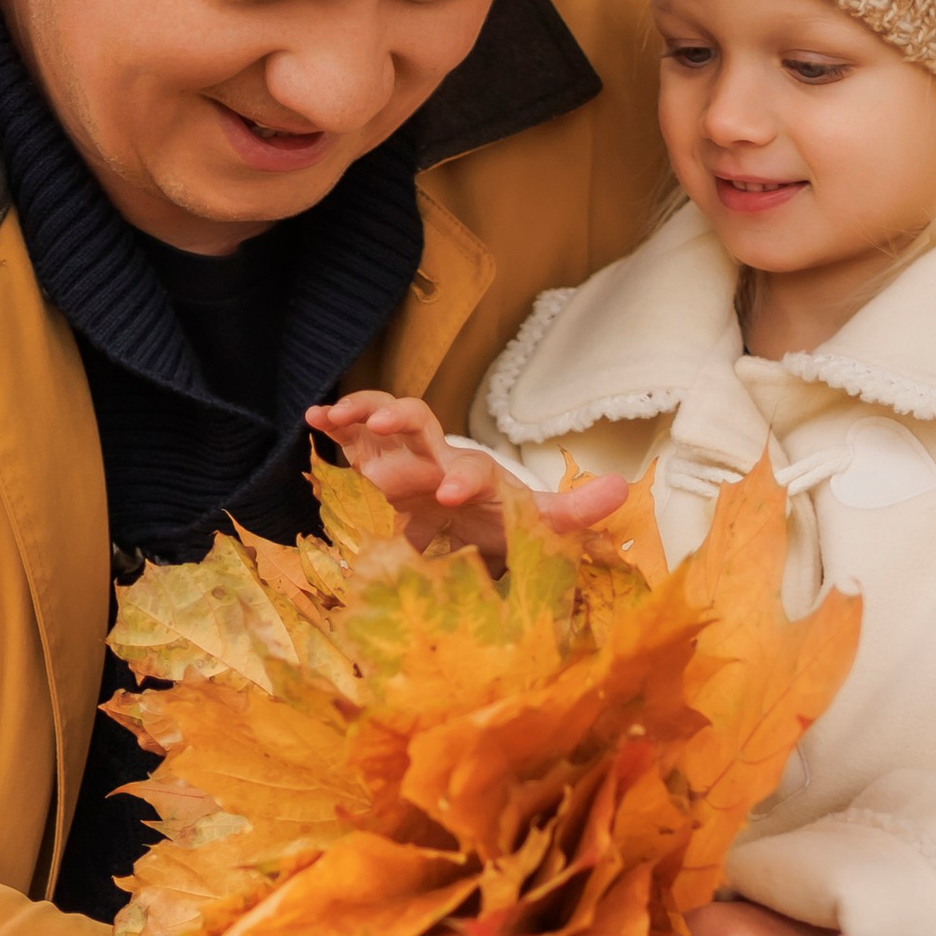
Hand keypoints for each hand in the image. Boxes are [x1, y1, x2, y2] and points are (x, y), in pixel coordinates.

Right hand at [305, 395, 629, 558]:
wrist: (471, 513)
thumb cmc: (502, 518)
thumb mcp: (539, 523)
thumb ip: (574, 511)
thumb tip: (622, 490)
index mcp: (475, 475)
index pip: (471, 469)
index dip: (463, 477)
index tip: (453, 495)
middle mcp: (438, 456)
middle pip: (421, 430)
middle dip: (402, 428)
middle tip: (385, 429)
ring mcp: (406, 454)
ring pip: (385, 421)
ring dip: (364, 411)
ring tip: (338, 412)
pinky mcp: (378, 459)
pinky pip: (356, 436)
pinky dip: (337, 422)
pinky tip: (314, 417)